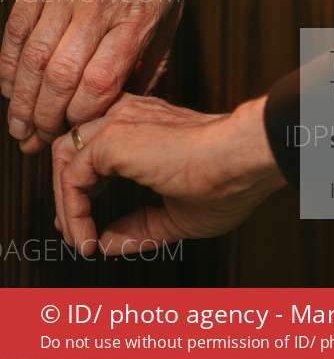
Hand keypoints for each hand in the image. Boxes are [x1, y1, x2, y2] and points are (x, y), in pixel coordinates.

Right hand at [1, 0, 183, 151]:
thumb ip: (154, 52)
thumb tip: (137, 99)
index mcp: (138, 15)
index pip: (103, 80)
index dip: (82, 114)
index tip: (75, 133)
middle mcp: (100, 5)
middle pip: (61, 77)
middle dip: (45, 119)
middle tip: (36, 142)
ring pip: (32, 57)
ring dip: (19, 100)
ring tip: (18, 126)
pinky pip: (16, 28)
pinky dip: (6, 63)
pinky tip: (7, 86)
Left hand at [52, 93, 284, 254]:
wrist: (244, 160)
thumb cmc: (228, 181)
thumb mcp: (176, 214)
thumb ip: (139, 227)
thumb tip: (104, 243)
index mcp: (146, 123)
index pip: (95, 144)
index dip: (82, 186)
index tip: (86, 223)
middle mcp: (128, 114)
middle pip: (72, 146)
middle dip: (66, 194)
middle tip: (72, 233)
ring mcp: (118, 121)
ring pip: (64, 156)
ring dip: (65, 204)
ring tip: (79, 239)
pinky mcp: (112, 138)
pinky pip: (71, 177)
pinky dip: (72, 212)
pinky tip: (88, 237)